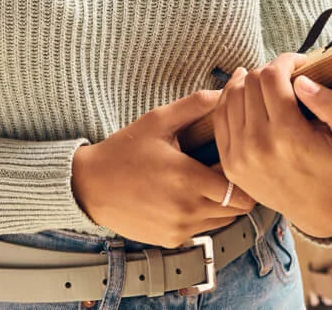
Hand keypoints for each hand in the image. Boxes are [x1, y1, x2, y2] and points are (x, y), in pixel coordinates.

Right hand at [71, 90, 254, 247]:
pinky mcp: (172, 240)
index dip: (241, 175)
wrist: (90, 185)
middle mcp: (188, 210)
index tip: (231, 161)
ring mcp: (180, 229)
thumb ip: (194, 106)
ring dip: (219, 204)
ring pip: (222, 222)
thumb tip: (225, 91)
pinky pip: (202, 230)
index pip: (241, 190)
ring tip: (201, 182)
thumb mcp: (157, 121)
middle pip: (237, 209)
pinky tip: (181, 196)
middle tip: (219, 170)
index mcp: (188, 179)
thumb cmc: (123, 150)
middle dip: (235, 190)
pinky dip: (200, 215)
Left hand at [214, 55, 331, 238]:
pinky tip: (244, 93)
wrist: (323, 212)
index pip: (270, 77)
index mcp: (289, 137)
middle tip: (285, 75)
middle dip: (268, 71)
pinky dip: (230, 98)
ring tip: (265, 81)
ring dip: (247, 81)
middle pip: (249, 82)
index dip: (284, 61)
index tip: (297, 62)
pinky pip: (220, 116)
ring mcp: (238, 155)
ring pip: (231, 95)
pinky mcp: (229, 163)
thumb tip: (301, 82)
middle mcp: (257, 145)